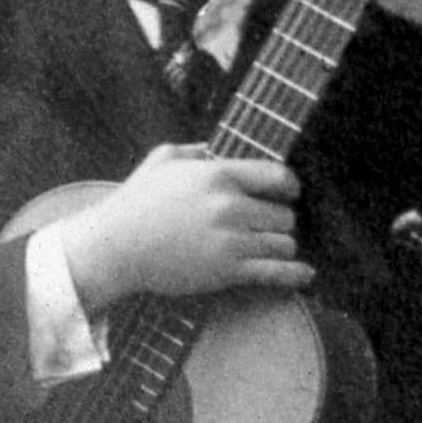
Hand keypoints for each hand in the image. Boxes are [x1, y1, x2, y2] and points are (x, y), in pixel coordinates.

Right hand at [57, 143, 314, 315]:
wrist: (116, 247)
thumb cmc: (136, 202)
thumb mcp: (163, 159)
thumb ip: (195, 150)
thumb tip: (216, 148)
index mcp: (218, 175)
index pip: (278, 177)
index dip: (289, 187)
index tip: (289, 193)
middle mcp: (230, 206)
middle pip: (284, 215)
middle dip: (279, 221)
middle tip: (270, 226)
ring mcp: (230, 240)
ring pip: (283, 243)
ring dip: (281, 246)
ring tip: (273, 247)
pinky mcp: (227, 271)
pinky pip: (275, 272)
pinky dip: (294, 274)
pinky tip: (305, 274)